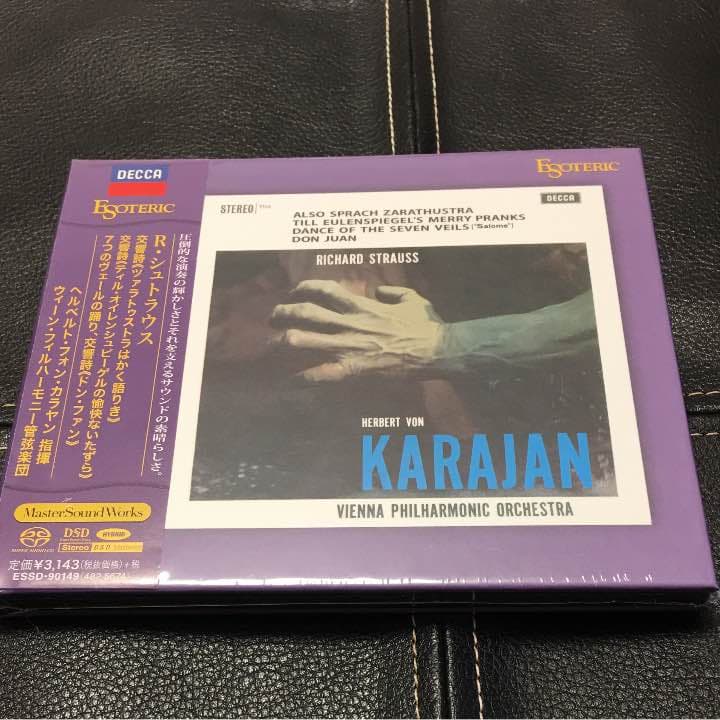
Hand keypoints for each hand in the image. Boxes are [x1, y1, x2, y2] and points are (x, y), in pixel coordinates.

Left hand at [270, 279, 445, 381]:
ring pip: (302, 340)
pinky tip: (288, 382)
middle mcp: (348, 323)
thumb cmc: (426, 325)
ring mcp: (348, 347)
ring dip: (281, 341)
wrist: (436, 351)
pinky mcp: (352, 370)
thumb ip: (393, 292)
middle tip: (273, 318)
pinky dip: (300, 379)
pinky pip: (318, 375)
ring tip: (271, 344)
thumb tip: (381, 291)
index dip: (301, 289)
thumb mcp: (412, 298)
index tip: (293, 293)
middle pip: (303, 312)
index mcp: (360, 305)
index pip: (322, 289)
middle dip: (282, 313)